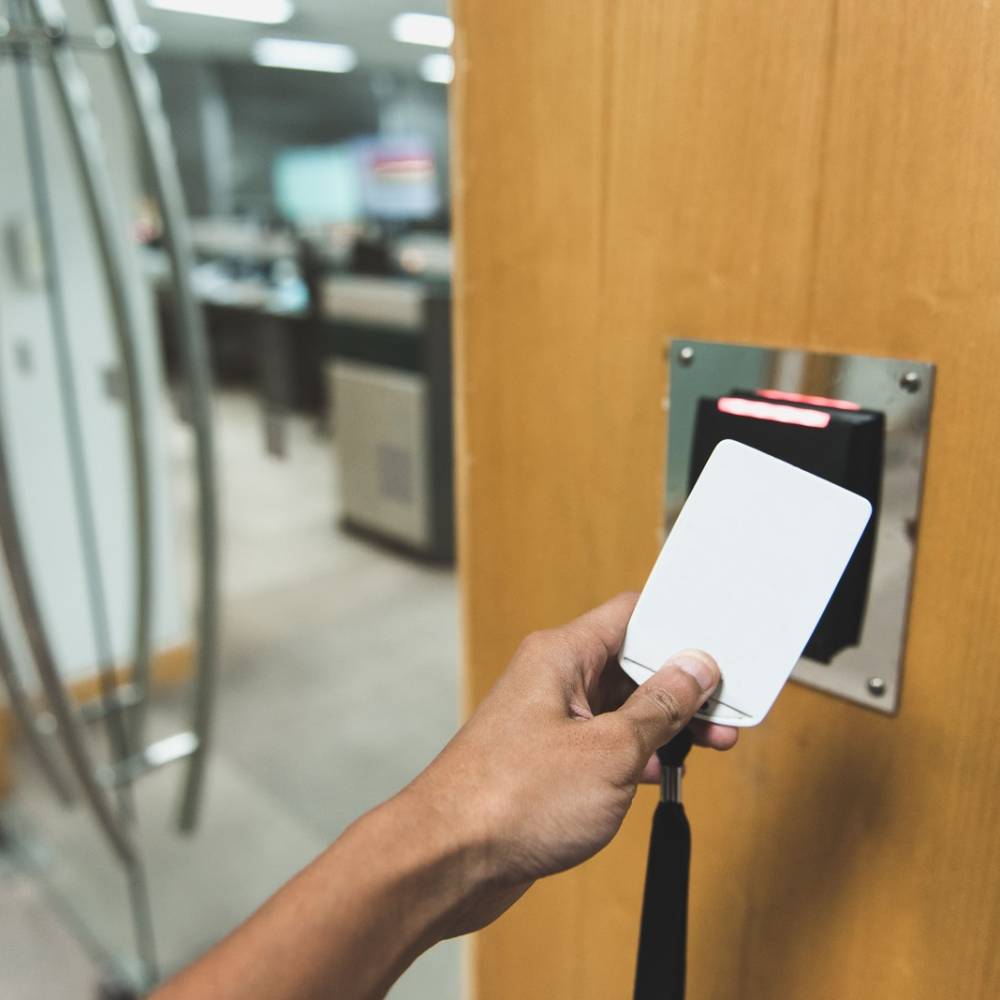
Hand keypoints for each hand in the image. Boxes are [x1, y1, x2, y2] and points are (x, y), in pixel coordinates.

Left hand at [404, 591, 737, 935]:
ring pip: (622, 706)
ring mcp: (550, 721)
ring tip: (713, 742)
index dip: (680, 624)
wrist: (447, 860)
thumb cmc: (512, 798)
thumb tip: (694, 667)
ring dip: (666, 723)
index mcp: (562, 655)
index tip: (720, 645)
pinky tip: (665, 772)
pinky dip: (638, 754)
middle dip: (682, 684)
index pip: (632, 613)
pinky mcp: (548, 761)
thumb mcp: (609, 750)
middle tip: (726, 707)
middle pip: (632, 662)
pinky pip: (605, 743)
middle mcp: (554, 679)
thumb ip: (659, 707)